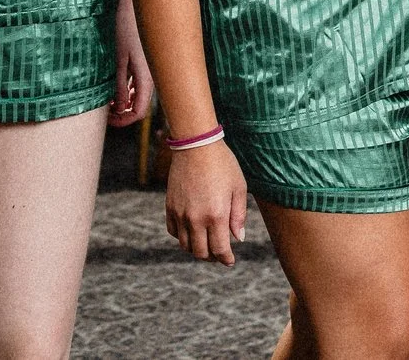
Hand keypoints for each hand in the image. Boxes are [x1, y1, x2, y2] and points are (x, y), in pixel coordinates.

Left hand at [108, 0, 155, 128]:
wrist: (135, 1)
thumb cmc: (126, 27)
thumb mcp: (118, 58)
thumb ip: (121, 84)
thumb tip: (119, 107)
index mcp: (147, 76)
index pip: (140, 111)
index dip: (123, 120)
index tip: (107, 118)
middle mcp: (152, 74)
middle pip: (140, 104)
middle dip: (122, 111)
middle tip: (103, 108)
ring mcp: (149, 67)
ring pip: (139, 94)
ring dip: (123, 100)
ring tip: (105, 96)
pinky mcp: (145, 60)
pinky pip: (138, 82)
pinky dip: (127, 88)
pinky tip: (114, 84)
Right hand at [165, 139, 248, 262]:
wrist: (196, 146)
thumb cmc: (223, 165)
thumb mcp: (239, 188)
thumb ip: (239, 215)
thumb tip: (238, 238)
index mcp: (216, 215)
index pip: (220, 249)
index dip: (226, 259)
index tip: (230, 262)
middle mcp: (196, 219)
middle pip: (200, 252)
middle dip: (212, 257)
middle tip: (219, 254)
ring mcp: (180, 214)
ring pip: (186, 245)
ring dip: (196, 249)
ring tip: (207, 244)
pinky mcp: (169, 208)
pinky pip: (174, 232)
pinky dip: (183, 237)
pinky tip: (192, 232)